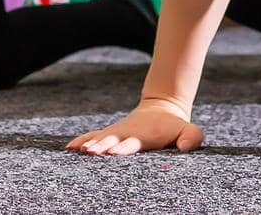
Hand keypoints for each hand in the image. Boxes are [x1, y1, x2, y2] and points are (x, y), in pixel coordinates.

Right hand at [66, 97, 204, 155]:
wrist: (162, 108)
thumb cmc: (175, 126)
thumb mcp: (189, 131)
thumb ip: (191, 138)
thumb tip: (184, 148)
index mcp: (144, 136)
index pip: (131, 143)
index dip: (123, 147)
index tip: (113, 151)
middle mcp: (127, 134)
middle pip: (112, 140)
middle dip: (102, 146)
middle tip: (91, 151)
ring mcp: (117, 133)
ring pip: (101, 138)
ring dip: (89, 143)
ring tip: (78, 150)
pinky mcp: (110, 134)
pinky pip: (94, 136)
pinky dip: (82, 140)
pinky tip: (69, 148)